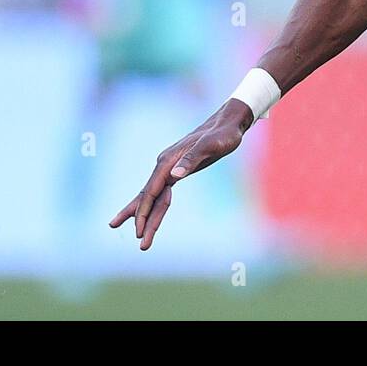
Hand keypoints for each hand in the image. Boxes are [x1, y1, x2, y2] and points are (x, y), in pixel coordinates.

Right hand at [108, 98, 253, 250]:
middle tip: (140, 242)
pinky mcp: (177, 171)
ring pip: (153, 197)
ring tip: (139, 237)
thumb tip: (174, 175)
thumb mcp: (211, 146)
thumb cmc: (222, 135)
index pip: (151, 191)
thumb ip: (192, 158)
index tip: (139, 231)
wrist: (227, 123)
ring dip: (147, 217)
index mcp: (168, 161)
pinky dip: (155, 207)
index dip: (144, 212)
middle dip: (143, 220)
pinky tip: (150, 216)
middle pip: (149, 197)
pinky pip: (162, 193)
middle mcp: (165, 164)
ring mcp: (169, 168)